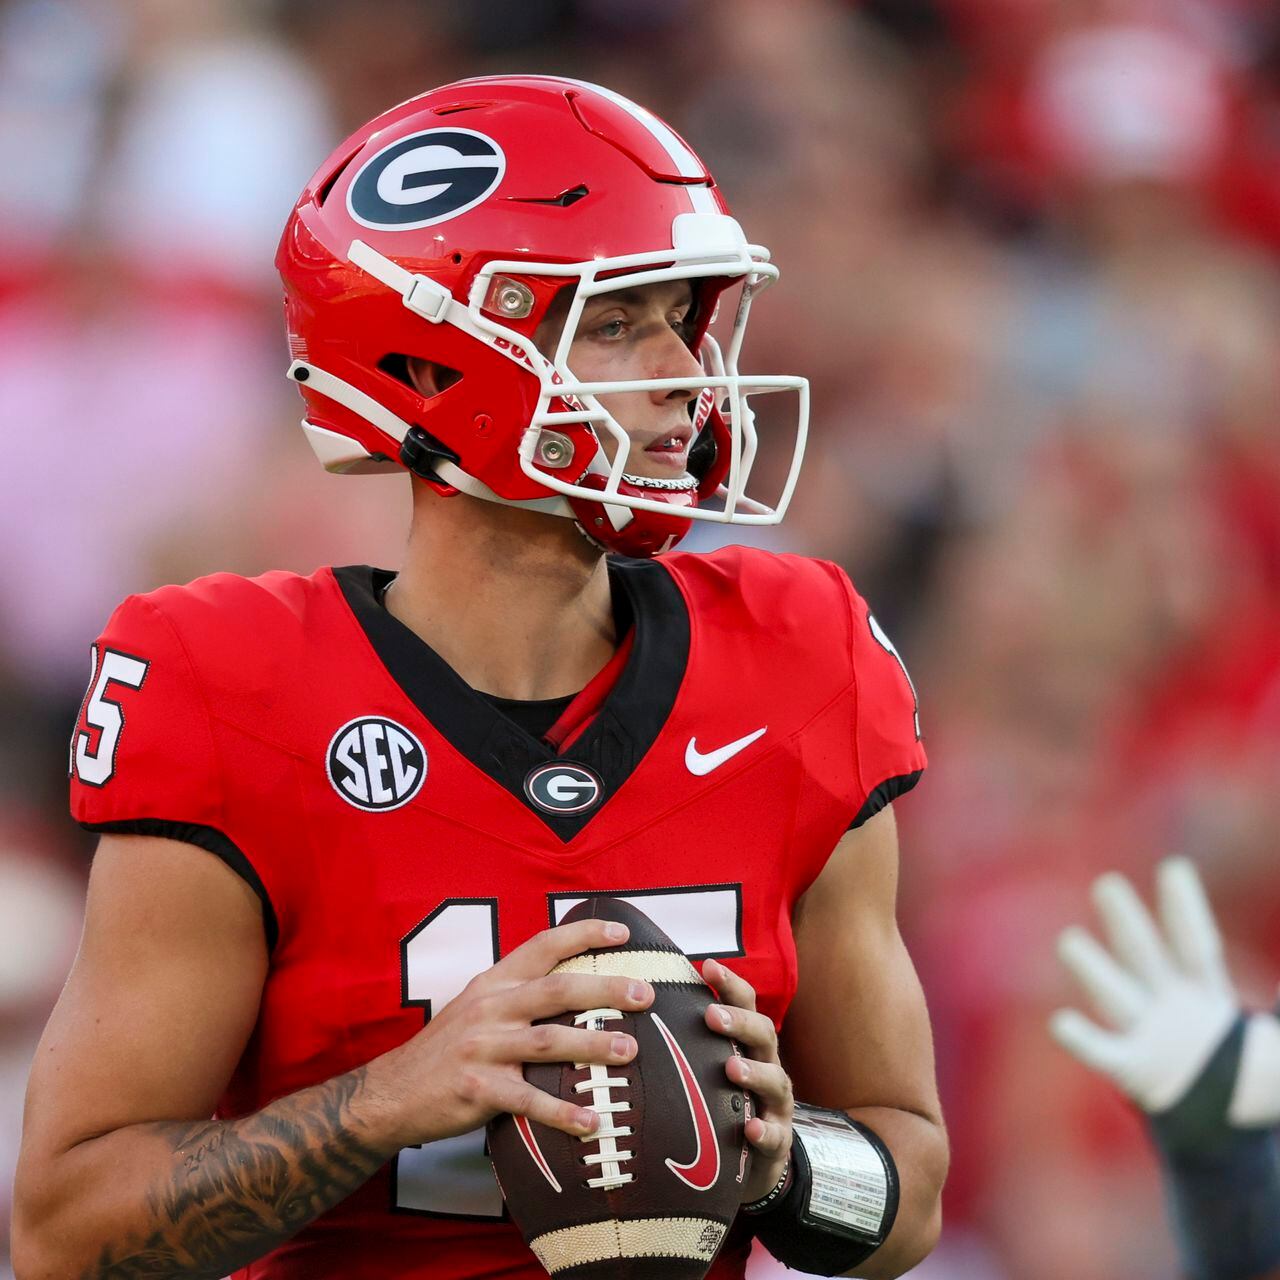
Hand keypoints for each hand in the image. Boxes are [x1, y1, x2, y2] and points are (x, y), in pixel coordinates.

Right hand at [377, 919, 654, 1145]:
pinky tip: (592, 1121)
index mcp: (494, 982)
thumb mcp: (477, 1005)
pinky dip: (563, 1112)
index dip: (583, 935)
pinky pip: (528, 1100)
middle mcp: (490, 1008)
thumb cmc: (446, 1048)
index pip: (543, 946)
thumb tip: (575, 987)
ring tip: (630, 1051)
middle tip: (645, 995)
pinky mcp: (478, 1089)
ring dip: (594, 1045)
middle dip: (605, 990)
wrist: (393, 1092)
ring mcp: (483, 1048)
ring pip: (549, 1041)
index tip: (622, 934)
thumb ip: (517, 993)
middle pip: (557, 990)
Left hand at [703, 958, 793, 1203]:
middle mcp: (766, 1065)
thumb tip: (636, 1003)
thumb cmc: (721, 1100)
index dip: (730, 984)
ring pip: (775, 1080)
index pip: (745, 1004)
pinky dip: (764, 1130)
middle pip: (763, 1034)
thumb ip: (686, 1038)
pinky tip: (750, 1128)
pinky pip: (775, 1135)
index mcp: (747, 1042)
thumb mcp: (706, 1065)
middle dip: (740, 1022)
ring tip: (732, 1068)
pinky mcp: (778, 1140)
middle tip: (713, 1016)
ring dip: (754, 1072)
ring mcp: (775, 1103)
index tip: (709, 966)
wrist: (752, 1160)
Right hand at [1050, 857, 1279, 1131]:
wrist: (1210, 1113)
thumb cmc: (1243, 1070)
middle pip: (1144, 956)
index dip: (1186, 909)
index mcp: (1204, 991)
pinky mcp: (1129, 1067)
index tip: (1173, 867)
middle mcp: (1166, 1002)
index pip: (1195, 945)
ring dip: (1093, 970)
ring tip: (1069, 940)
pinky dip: (1082, 1040)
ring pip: (1114, 995)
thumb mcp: (1277, 1052)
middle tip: (1106, 884)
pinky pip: (1102, 1051)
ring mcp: (1143, 1032)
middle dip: (1126, 921)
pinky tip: (1062, 1023)